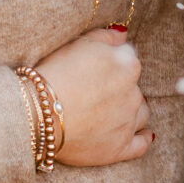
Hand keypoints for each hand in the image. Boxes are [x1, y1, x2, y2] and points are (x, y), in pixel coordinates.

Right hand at [36, 27, 152, 165]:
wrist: (39, 114)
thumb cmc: (57, 74)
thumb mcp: (80, 43)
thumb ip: (107, 37)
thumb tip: (123, 34)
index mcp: (128, 65)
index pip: (129, 61)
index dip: (113, 66)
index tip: (100, 72)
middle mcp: (134, 93)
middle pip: (135, 88)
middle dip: (120, 90)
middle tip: (97, 93)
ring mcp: (129, 122)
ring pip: (140, 113)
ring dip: (131, 112)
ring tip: (112, 113)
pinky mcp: (120, 148)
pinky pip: (141, 144)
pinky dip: (143, 138)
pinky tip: (143, 135)